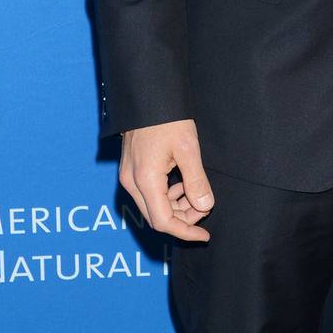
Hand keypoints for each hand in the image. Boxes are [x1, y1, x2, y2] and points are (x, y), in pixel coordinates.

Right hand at [118, 118, 214, 242]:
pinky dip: (167, 195)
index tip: (204, 235)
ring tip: (194, 190)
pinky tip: (181, 182)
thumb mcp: (188, 149)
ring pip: (152, 207)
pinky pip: (149, 194)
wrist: (147, 97)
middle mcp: (131, 183)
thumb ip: (196, 181)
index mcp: (145, 180)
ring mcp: (128, 176)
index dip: (185, 232)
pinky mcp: (130, 170)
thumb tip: (205, 206)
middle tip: (204, 206)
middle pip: (157, 217)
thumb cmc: (167, 119)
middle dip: (183, 218)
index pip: (163, 222)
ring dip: (176, 206)